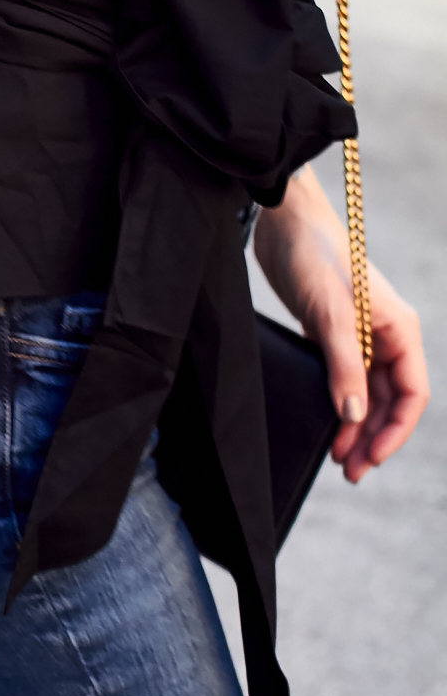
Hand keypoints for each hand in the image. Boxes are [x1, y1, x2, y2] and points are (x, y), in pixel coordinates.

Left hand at [255, 169, 429, 482]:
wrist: (283, 224)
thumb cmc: (315, 258)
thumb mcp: (331, 316)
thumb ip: (344, 367)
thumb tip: (353, 414)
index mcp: (400, 330)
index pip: (411, 392)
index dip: (395, 430)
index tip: (372, 457)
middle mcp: (385, 336)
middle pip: (388, 400)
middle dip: (372, 437)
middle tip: (349, 471)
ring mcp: (359, 336)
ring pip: (365, 394)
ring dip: (354, 427)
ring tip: (337, 459)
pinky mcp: (332, 335)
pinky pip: (342, 380)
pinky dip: (336, 404)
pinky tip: (325, 424)